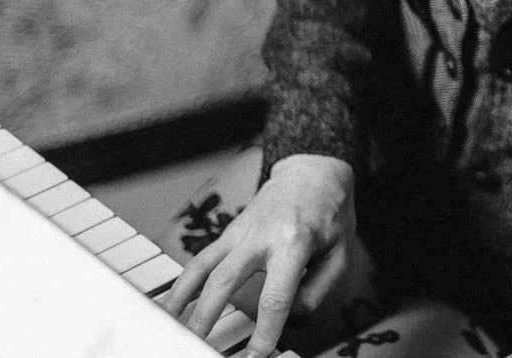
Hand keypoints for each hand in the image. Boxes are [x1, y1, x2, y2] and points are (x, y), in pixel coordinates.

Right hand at [160, 153, 355, 357]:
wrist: (312, 171)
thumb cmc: (330, 212)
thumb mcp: (341, 250)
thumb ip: (319, 287)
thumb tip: (290, 314)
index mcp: (294, 243)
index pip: (276, 297)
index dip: (264, 332)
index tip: (256, 356)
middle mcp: (261, 237)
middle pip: (225, 281)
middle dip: (208, 318)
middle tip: (199, 346)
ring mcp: (240, 233)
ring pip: (202, 268)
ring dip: (182, 301)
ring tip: (171, 329)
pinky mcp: (228, 233)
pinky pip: (200, 260)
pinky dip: (183, 284)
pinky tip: (171, 305)